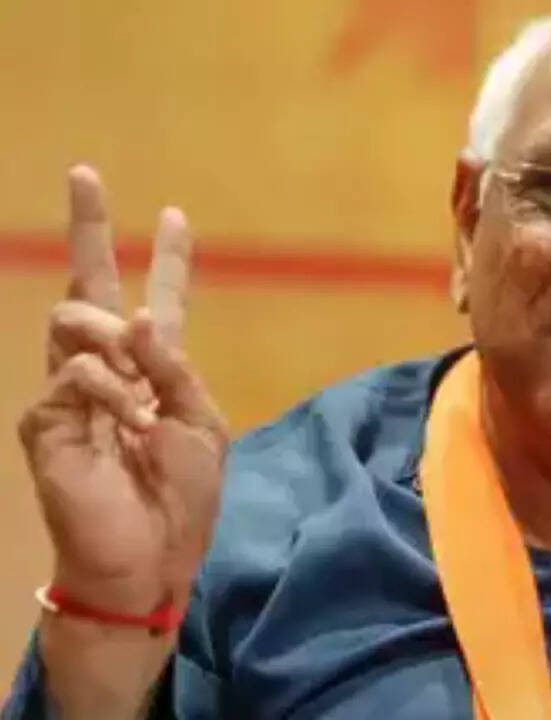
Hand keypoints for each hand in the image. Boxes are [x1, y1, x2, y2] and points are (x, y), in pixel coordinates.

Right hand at [18, 165, 227, 617]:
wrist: (149, 557)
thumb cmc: (181, 497)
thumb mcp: (200, 425)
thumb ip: (173, 368)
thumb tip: (139, 315)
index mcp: (156, 371)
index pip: (160, 302)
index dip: (169, 259)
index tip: (173, 213)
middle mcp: (110, 370)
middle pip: (90, 285)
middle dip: (88, 227)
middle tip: (84, 174)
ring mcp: (71, 391)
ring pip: (75, 317)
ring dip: (114, 338)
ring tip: (140, 396)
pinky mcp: (46, 418)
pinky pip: (79, 374)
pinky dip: (113, 394)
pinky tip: (130, 427)